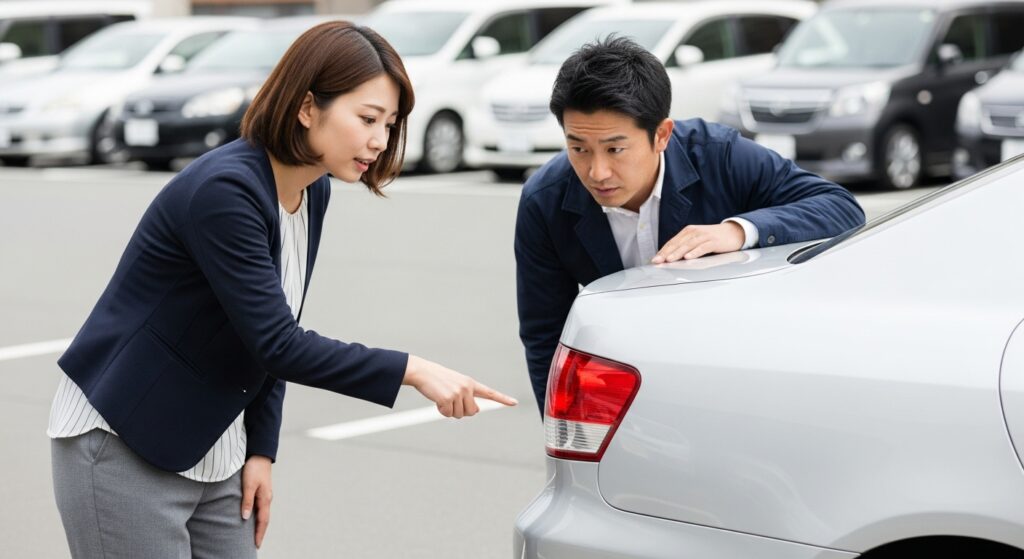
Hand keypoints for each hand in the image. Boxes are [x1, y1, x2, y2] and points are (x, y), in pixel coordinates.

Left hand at [241, 455, 272, 548]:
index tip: (256, 545)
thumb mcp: (249, 485)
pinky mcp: (261, 490)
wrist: (260, 454)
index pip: (263, 521)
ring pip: (262, 513)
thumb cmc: (254, 468)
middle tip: (255, 544)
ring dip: (259, 525)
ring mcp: (265, 495)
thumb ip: (247, 501)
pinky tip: (251, 518)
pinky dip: (257, 516)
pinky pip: (260, 507)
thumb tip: (245, 517)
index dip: (259, 533)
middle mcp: (267, 499)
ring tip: (253, 534)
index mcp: (265, 499)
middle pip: (264, 519)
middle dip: (260, 532)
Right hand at [403, 355, 517, 417]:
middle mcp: (467, 388)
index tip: (514, 403)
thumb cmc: (438, 379)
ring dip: (449, 410)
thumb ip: (467, 395)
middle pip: (472, 412)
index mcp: (470, 383)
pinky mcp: (447, 399)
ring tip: (442, 396)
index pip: (489, 393)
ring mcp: (458, 393)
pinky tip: (437, 399)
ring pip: (459, 415)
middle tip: (450, 400)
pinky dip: (441, 411)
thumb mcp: (456, 384)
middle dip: (461, 411)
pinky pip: (447, 414)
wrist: (422, 372)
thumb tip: (476, 411)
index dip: (502, 399)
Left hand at [652, 222, 744, 263]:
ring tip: (669, 260)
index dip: (663, 251)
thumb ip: (685, 246)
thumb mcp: (697, 240)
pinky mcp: (713, 241)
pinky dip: (694, 252)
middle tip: (657, 261)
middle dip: (666, 253)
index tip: (654, 259)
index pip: (672, 242)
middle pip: (678, 243)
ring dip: (677, 253)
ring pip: (688, 245)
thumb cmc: (713, 238)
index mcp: (688, 232)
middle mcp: (694, 232)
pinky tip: (688, 257)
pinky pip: (702, 247)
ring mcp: (704, 236)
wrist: (733, 232)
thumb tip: (671, 258)